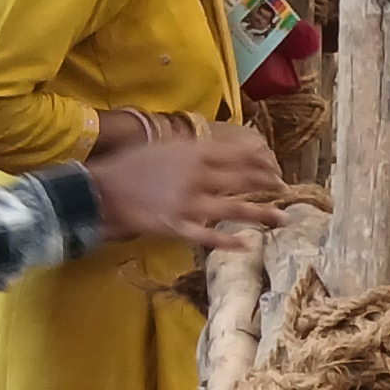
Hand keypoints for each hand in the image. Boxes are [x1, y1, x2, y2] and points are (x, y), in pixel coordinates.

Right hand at [86, 120, 285, 253]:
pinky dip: (229, 240)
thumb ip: (197, 150)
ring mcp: (188, 203)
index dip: (262, 162)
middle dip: (269, 185)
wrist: (101, 189)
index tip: (276, 168)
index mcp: (194, 152)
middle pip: (243, 180)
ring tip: (284, 219)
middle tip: (287, 191)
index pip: (239, 155)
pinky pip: (208, 236)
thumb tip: (226, 152)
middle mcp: (197, 176)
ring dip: (263, 213)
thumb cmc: (133, 165)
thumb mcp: (167, 146)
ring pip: (234, 208)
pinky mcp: (177, 226)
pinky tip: (248, 243)